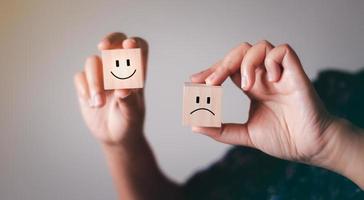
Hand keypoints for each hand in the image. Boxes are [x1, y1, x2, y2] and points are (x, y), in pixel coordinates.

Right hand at [74, 32, 147, 144]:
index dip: (134, 43)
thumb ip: (129, 101)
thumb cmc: (129, 123)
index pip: (139, 49)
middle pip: (114, 43)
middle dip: (109, 41)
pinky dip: (84, 88)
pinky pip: (80, 77)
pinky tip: (92, 103)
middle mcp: (117, 70)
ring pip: (93, 62)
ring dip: (94, 81)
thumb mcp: (132, 114)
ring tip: (99, 103)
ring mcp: (100, 76)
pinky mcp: (86, 85)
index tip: (128, 46)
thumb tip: (122, 89)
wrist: (115, 137)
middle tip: (103, 47)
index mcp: (136, 73)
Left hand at [191, 40, 334, 163]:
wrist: (311, 148)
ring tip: (245, 85)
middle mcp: (264, 77)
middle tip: (209, 83)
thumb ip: (221, 130)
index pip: (229, 69)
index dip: (212, 71)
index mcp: (253, 87)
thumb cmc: (284, 139)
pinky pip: (283, 51)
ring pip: (259, 47)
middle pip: (239, 54)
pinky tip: (271, 80)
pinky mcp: (295, 74)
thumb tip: (195, 126)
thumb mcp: (245, 134)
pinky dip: (272, 61)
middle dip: (221, 65)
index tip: (195, 81)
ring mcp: (279, 74)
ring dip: (246, 63)